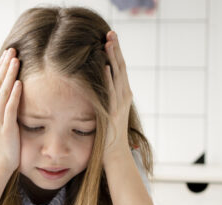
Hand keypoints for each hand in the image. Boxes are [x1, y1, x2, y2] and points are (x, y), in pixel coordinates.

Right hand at [0, 48, 21, 173]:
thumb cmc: (1, 139)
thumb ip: (0, 103)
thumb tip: (9, 86)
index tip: (7, 54)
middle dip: (4, 65)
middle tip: (12, 50)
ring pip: (2, 91)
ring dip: (9, 75)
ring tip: (16, 61)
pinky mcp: (5, 126)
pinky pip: (9, 106)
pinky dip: (14, 94)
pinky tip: (19, 83)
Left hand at [103, 31, 132, 162]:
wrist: (114, 155)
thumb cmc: (108, 136)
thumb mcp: (107, 112)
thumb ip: (105, 99)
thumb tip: (96, 88)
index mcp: (123, 95)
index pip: (120, 69)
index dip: (116, 53)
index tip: (110, 39)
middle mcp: (124, 96)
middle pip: (120, 68)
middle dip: (115, 49)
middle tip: (110, 33)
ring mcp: (120, 104)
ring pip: (117, 76)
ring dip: (113, 58)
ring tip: (108, 42)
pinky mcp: (113, 112)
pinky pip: (110, 92)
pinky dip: (108, 78)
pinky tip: (104, 66)